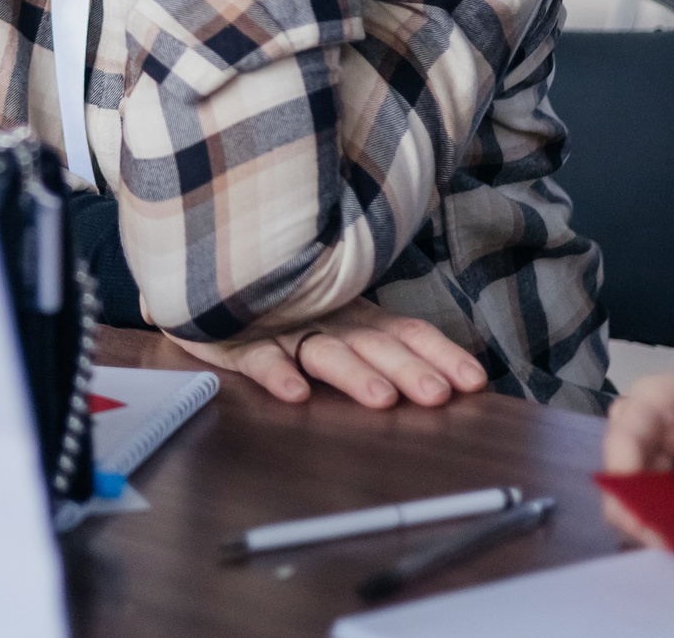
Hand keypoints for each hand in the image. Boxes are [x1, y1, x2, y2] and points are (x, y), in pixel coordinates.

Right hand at [170, 299, 487, 408]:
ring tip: (379, 398)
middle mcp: (323, 318)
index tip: (474, 380)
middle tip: (437, 395)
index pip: (405, 331)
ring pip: (322, 351)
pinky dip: (275, 372)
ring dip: (352, 373)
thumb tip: (455, 373)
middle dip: (408, 368)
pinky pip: (256, 356)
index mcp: (351, 315)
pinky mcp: (232, 337)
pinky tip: (295, 393)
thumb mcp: (331, 318)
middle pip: (373, 343)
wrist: (199, 275)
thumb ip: (375, 340)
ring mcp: (279, 327)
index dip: (438, 353)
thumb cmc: (276, 304)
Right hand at [601, 354, 673, 545]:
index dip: (628, 485)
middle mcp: (643, 421)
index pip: (623, 442)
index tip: (651, 528)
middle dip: (641, 509)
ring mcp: (653, 444)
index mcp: (655, 399)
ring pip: (637, 487)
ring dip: (656, 518)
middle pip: (624, 469)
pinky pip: (658, 497)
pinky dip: (672, 519)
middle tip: (671, 546)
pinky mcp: (668, 467)